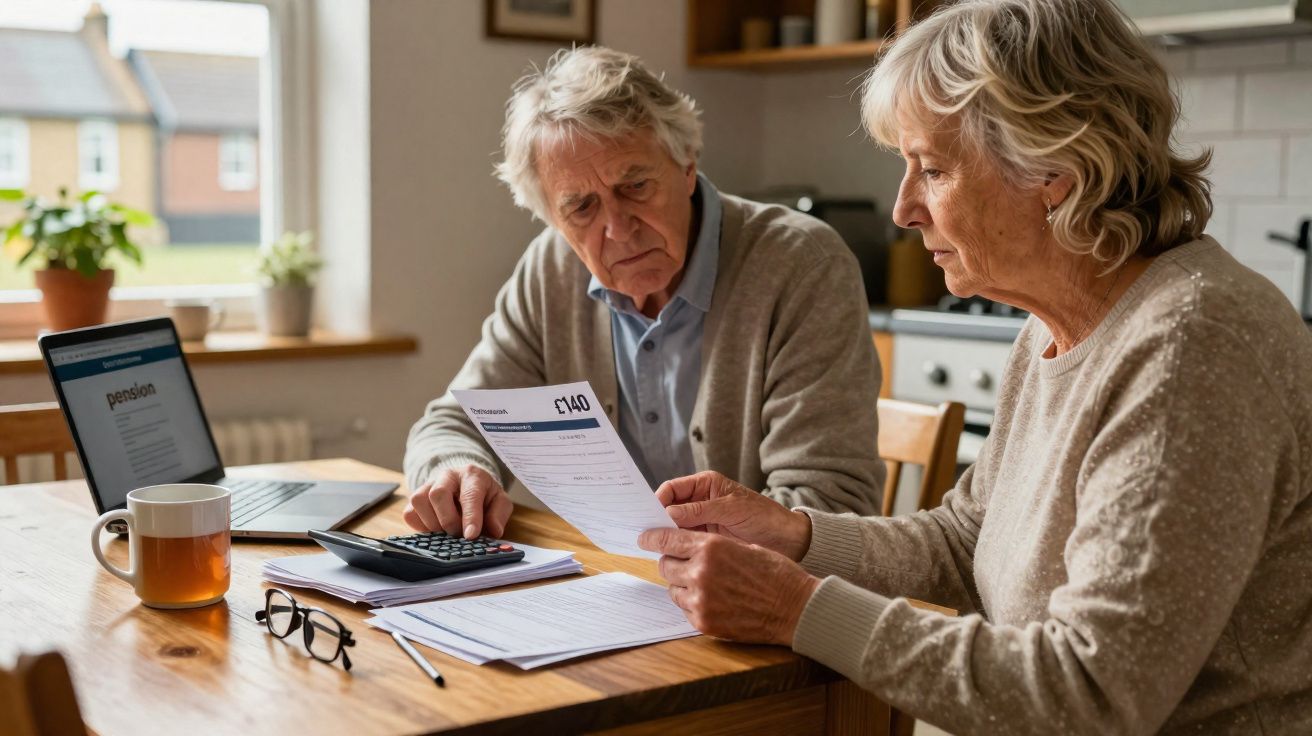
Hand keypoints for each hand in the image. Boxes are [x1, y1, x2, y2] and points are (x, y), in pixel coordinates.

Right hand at [402, 465, 512, 538]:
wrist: (465, 484)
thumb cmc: (484, 495)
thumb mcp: (499, 501)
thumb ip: (498, 514)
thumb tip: (493, 531)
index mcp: (472, 475)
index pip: (470, 494)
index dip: (470, 516)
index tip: (471, 535)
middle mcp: (447, 476)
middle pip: (438, 494)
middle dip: (448, 520)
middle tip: (459, 534)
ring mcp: (428, 485)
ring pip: (419, 501)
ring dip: (433, 524)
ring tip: (447, 532)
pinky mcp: (414, 498)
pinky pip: (409, 513)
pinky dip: (421, 527)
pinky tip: (436, 530)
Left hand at [638, 528, 820, 645]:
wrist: (794, 607)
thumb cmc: (774, 573)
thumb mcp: (742, 546)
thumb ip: (710, 546)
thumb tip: (685, 545)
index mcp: (712, 547)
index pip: (667, 539)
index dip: (653, 537)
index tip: (645, 538)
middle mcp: (701, 572)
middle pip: (665, 564)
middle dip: (672, 562)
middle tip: (685, 563)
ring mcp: (700, 599)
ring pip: (673, 588)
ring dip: (682, 584)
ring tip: (706, 584)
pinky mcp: (703, 621)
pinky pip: (684, 608)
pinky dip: (692, 603)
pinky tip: (713, 600)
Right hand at [656, 471, 811, 560]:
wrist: (788, 541)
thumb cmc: (763, 516)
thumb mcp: (731, 508)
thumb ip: (699, 510)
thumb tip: (667, 514)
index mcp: (705, 485)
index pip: (672, 489)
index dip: (658, 500)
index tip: (648, 514)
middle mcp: (699, 503)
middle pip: (668, 509)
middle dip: (656, 519)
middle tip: (644, 533)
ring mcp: (701, 524)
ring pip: (673, 528)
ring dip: (665, 537)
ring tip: (654, 547)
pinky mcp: (706, 543)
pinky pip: (684, 544)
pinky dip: (676, 549)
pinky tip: (670, 557)